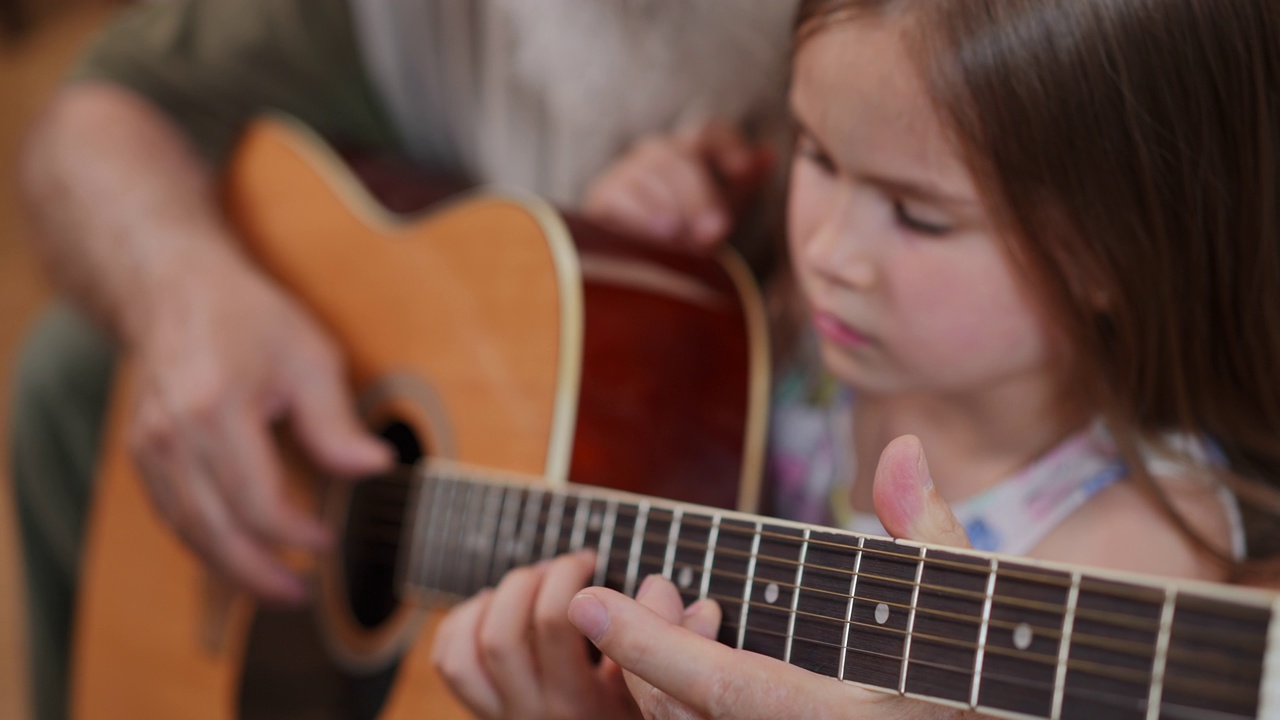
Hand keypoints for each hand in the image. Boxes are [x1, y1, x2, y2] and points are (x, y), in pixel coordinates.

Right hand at [126, 243, 391, 602]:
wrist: (174, 290)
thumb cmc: (247, 317)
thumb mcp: (308, 356)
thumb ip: (336, 421)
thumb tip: (376, 468)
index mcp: (215, 409)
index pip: (255, 501)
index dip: (295, 533)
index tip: (330, 540)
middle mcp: (172, 435)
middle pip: (214, 531)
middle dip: (259, 574)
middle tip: (301, 595)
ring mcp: (149, 448)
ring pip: (188, 532)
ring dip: (231, 570)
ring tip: (278, 589)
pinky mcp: (143, 455)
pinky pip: (174, 516)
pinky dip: (208, 545)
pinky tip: (242, 558)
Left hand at [431, 550, 642, 719]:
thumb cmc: (627, 717)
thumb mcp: (650, 692)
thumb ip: (658, 641)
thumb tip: (655, 586)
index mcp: (580, 704)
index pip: (554, 624)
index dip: (567, 576)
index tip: (590, 562)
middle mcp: (534, 712)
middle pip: (502, 635)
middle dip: (527, 583)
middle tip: (557, 569)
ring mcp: (502, 714)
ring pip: (468, 651)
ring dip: (490, 603)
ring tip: (524, 588)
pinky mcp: (483, 710)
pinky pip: (450, 664)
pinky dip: (462, 624)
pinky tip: (493, 609)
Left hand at [568, 436, 974, 719]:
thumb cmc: (977, 670)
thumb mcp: (961, 601)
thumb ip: (930, 530)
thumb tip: (903, 450)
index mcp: (823, 718)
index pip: (714, 681)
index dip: (644, 642)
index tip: (588, 601)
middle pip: (676, 711)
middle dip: (644, 648)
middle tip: (657, 589)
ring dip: (659, 674)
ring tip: (685, 614)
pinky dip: (682, 699)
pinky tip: (703, 654)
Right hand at [583, 121, 773, 249]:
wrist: (634, 264)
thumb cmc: (684, 232)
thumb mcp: (719, 211)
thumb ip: (743, 186)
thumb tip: (768, 154)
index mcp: (690, 151)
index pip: (711, 132)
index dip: (729, 146)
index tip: (744, 171)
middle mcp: (658, 152)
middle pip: (681, 158)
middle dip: (700, 196)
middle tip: (715, 230)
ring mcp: (627, 170)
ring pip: (652, 174)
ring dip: (671, 206)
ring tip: (682, 235)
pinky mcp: (603, 195)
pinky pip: (623, 195)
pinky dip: (642, 215)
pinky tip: (658, 233)